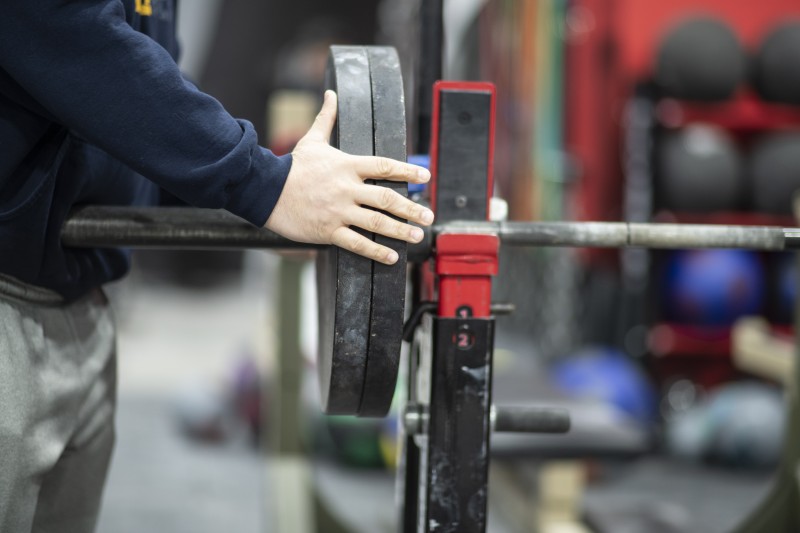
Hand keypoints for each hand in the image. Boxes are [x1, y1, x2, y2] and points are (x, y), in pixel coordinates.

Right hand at [265, 90, 433, 263]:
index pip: (385, 166)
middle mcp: (346, 189)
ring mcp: (338, 211)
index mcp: (347, 166)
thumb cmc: (292, 167)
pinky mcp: (328, 230)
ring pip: (376, 223)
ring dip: (400, 230)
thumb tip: (331, 93)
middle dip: (411, 208)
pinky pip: (356, 243)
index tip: (426, 177)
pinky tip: (391, 257)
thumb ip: (327, 118)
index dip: (408, 171)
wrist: (264, 190)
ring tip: (417, 235)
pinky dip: (375, 251)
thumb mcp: (312, 140)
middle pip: (386, 199)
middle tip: (429, 216)